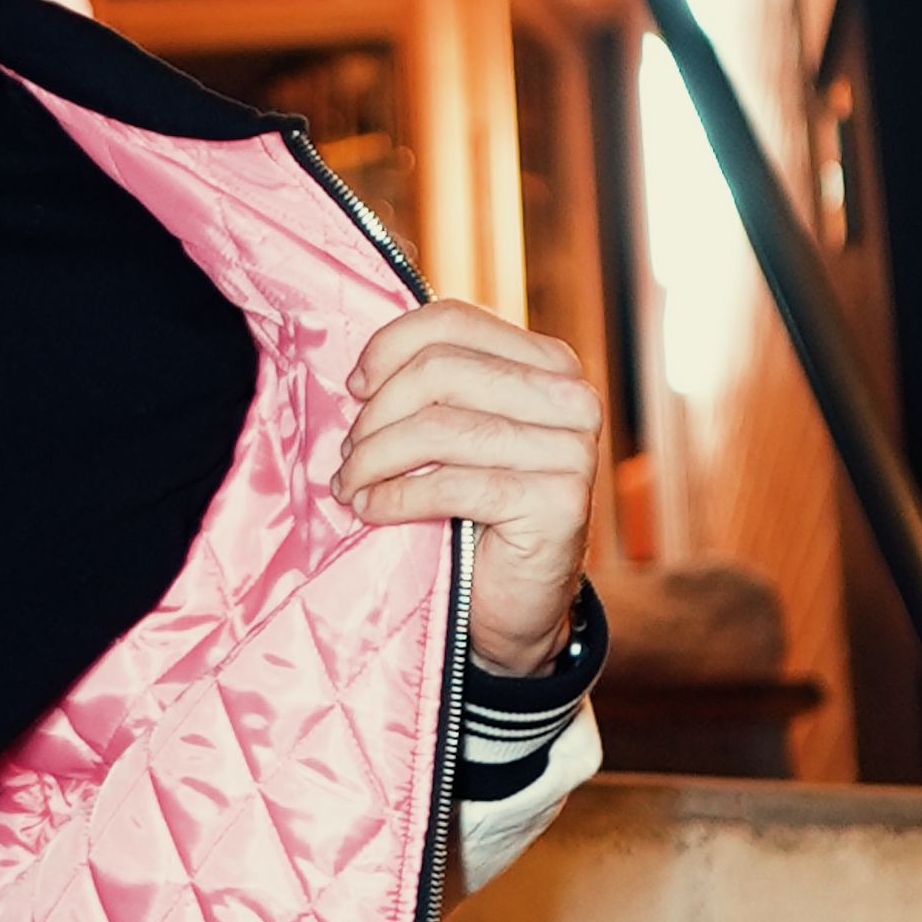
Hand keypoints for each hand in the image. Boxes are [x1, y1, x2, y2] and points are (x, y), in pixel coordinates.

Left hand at [330, 299, 599, 674]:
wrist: (512, 600)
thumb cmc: (471, 507)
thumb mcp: (451, 431)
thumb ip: (428, 385)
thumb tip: (358, 371)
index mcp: (548, 362)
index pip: (452, 321)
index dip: (388, 348)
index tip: (354, 389)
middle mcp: (571, 397)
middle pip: (439, 371)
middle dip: (375, 414)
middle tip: (349, 453)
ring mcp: (572, 450)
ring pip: (437, 428)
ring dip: (373, 459)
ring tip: (350, 483)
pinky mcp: (558, 502)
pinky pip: (448, 485)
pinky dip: (393, 497)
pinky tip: (369, 509)